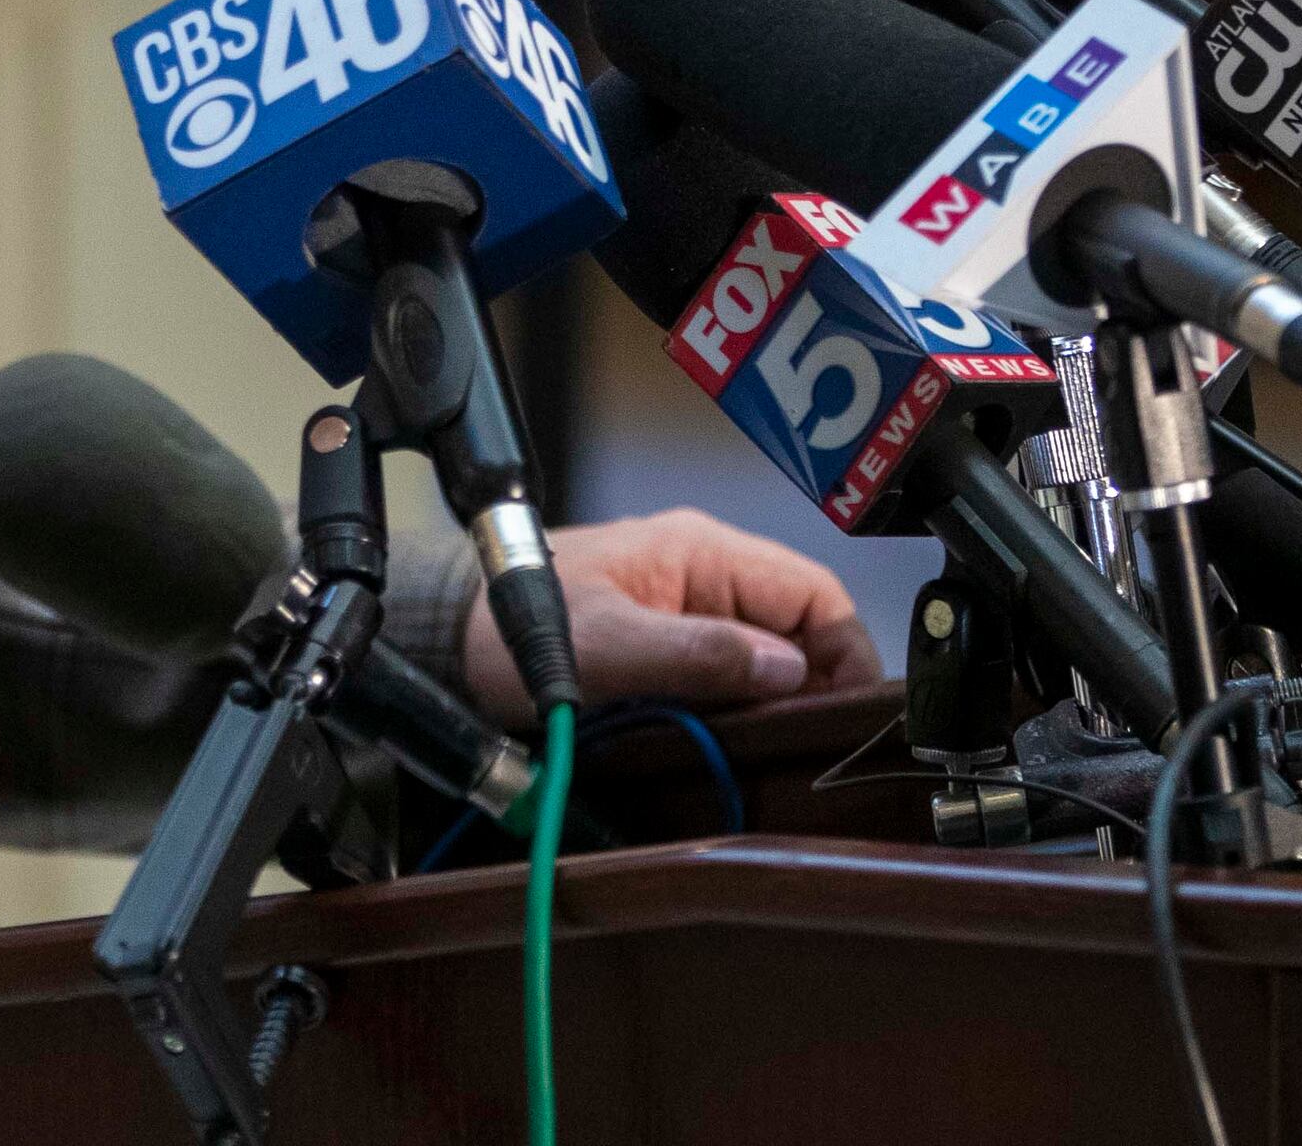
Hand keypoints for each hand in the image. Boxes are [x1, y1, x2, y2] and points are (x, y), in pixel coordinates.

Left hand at [462, 508, 882, 718]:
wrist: (451, 641)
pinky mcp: (669, 646)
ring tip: (782, 752)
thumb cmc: (517, 626)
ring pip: (769, 658)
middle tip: (817, 745)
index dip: (845, 652)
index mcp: (701, 551)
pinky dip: (746, 709)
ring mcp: (687, 610)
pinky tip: (742, 744)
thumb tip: (788, 670)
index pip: (815, 593)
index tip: (850, 712)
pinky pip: (732, 675)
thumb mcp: (608, 645)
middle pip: (800, 629)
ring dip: (780, 703)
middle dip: (816, 686)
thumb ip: (698, 653)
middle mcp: (704, 574)